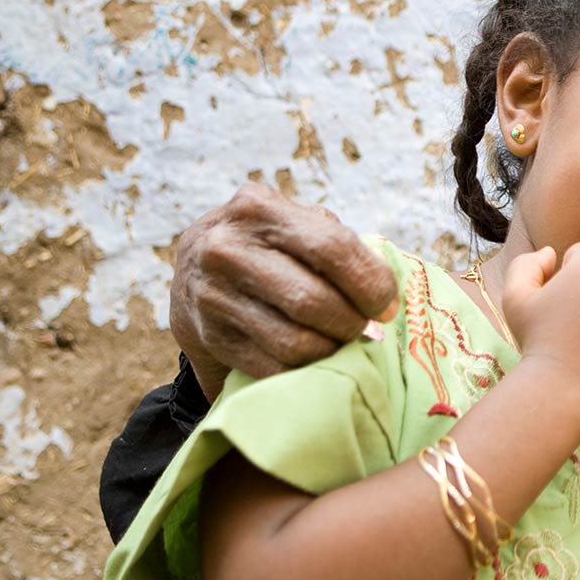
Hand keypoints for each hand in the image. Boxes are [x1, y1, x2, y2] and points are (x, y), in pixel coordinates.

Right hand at [170, 182, 397, 397]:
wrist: (192, 272)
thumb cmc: (266, 246)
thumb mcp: (291, 222)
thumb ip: (336, 242)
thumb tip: (386, 294)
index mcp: (258, 208)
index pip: (332, 247)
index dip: (370, 282)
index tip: (387, 305)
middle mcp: (228, 248)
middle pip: (312, 300)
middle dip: (353, 322)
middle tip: (366, 328)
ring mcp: (214, 295)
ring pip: (295, 342)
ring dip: (332, 350)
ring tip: (341, 342)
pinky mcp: (211, 337)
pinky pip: (273, 367)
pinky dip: (305, 370)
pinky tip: (315, 360)